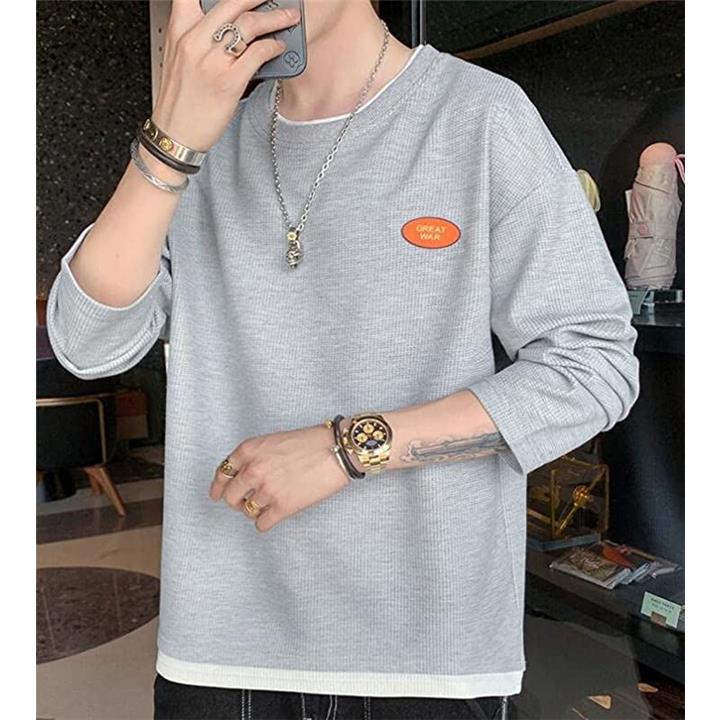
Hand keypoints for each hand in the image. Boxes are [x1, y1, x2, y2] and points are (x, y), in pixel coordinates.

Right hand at [153, 0, 300, 150]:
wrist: (175, 135)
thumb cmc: (179, 101)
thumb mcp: (178, 58)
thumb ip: (196, 36)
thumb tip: (226, 25)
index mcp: (179, 31)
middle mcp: (194, 41)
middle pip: (232, 3)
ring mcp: (212, 61)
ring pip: (249, 25)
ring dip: (275, 18)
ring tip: (288, 18)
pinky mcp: (229, 81)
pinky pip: (258, 53)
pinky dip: (273, 46)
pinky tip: (279, 47)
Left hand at [209, 423, 351, 532]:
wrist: (336, 451)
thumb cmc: (310, 442)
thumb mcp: (273, 440)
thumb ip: (253, 457)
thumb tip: (241, 479)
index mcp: (249, 450)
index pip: (222, 474)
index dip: (219, 486)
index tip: (218, 494)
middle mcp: (253, 470)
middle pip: (230, 497)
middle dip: (237, 500)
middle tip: (247, 501)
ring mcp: (267, 490)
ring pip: (246, 511)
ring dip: (255, 509)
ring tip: (270, 503)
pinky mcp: (282, 507)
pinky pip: (261, 524)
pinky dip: (266, 521)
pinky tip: (274, 514)